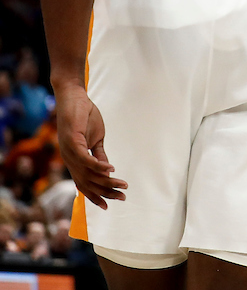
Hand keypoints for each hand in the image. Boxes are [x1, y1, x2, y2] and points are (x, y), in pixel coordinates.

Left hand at [55, 84, 126, 208]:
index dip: (96, 196)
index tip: (109, 205)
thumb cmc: (84, 116)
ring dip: (107, 181)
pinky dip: (99, 166)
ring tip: (123, 185)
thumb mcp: (96, 138)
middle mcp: (69, 160)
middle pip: (87, 183)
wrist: (74, 98)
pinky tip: (112, 169)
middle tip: (122, 197)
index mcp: (74, 160)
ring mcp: (69, 152)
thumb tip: (108, 170)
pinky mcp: (71, 142)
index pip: (84, 184)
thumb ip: (99, 154)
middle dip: (105, 192)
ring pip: (88, 174)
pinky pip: (86, 159)